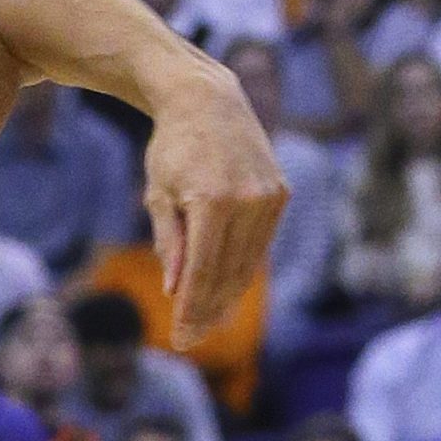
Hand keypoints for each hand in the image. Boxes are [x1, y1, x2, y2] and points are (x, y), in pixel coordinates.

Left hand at [143, 60, 287, 347]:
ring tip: (206, 323)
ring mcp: (269, 197)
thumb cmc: (173, 148)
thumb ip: (170, 243)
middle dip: (208, 311)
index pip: (203, 271)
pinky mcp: (281, 195)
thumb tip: (175, 291)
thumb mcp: (160, 194)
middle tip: (190, 340)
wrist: (208, 101)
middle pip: (228, 273)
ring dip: (227, 298)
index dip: (191, 309)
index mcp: (212, 200)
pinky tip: (227, 293)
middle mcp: (247, 200)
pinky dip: (243, 270)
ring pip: (248, 264)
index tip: (180, 338)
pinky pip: (259, 245)